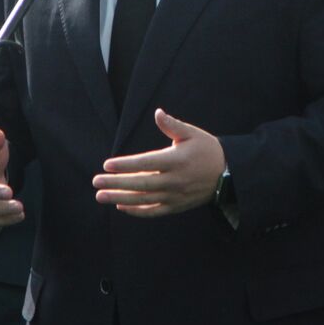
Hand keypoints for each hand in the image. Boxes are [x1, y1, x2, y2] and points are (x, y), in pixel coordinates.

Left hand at [93, 109, 224, 216]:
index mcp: (177, 160)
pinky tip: (120, 206)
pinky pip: (153, 211)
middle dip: (116, 183)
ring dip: (120, 198)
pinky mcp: (176, 206)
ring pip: (143, 199)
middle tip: (96, 181)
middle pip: (140, 183)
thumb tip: (158, 113)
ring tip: (101, 196)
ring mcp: (175, 196)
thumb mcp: (192, 134)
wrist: (227, 175)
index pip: (146, 163)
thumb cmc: (207, 150)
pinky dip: (136, 211)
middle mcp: (174, 180)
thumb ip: (172, 125)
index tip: (107, 165)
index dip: (126, 165)